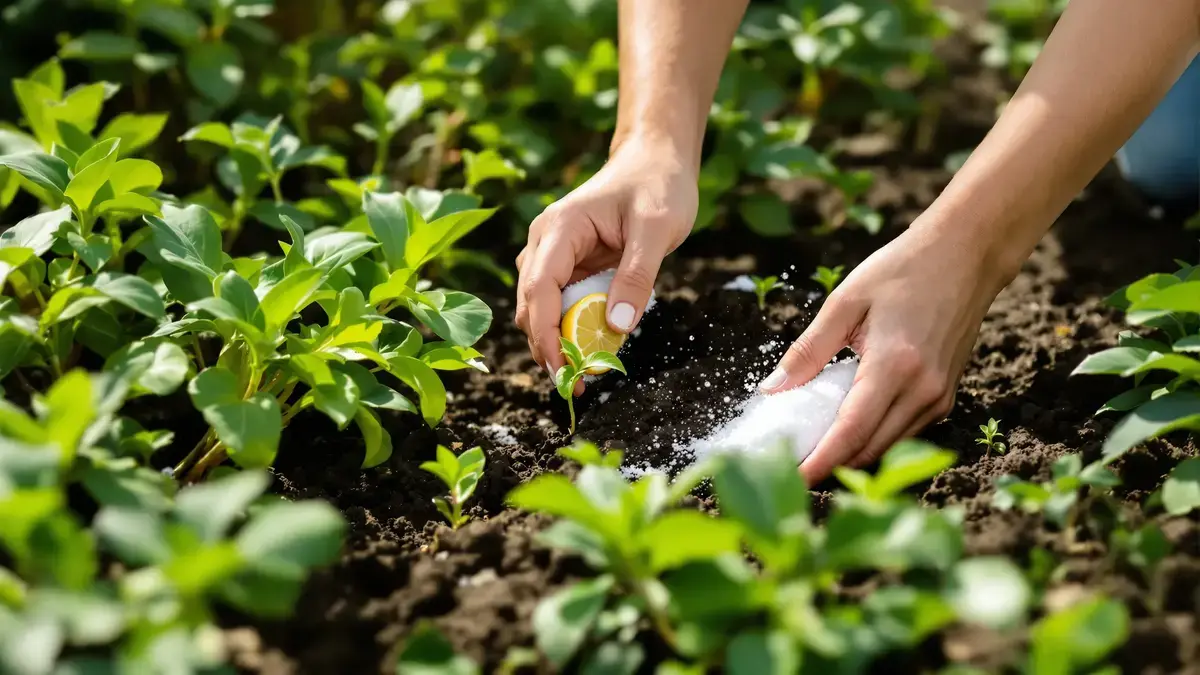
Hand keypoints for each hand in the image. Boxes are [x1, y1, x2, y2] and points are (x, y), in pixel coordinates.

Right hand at [515, 137, 697, 387]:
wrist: (656, 161)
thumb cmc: (657, 186)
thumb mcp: (657, 229)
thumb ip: (637, 276)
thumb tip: (616, 326)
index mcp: (559, 228)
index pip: (538, 288)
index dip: (544, 333)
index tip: (562, 370)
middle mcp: (546, 242)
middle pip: (530, 305)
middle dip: (547, 347)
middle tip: (575, 385)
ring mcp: (553, 254)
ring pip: (539, 309)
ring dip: (555, 342)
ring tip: (583, 374)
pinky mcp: (567, 266)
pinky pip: (560, 304)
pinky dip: (570, 329)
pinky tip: (591, 349)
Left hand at [758, 221, 1014, 484]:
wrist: (966, 254)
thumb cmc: (903, 270)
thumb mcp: (845, 302)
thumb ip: (808, 350)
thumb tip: (771, 390)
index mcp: (894, 365)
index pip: (851, 432)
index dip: (820, 462)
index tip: (791, 479)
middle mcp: (922, 390)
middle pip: (869, 449)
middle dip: (830, 465)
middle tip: (790, 467)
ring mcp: (939, 396)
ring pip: (887, 446)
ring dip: (851, 455)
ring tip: (811, 451)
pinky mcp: (945, 396)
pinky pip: (904, 432)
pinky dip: (873, 438)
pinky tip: (845, 428)